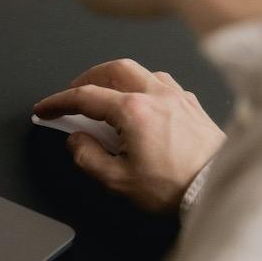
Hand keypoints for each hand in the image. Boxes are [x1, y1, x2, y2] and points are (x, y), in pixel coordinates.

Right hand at [34, 58, 225, 212]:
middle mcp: (156, 96)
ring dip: (116, 78)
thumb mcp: (117, 181)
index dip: (58, 102)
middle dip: (86, 78)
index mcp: (134, 111)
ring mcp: (178, 98)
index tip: (45, 109)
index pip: (85, 97)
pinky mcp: (193, 106)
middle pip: (113, 69)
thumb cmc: (176, 188)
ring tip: (105, 95)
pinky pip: (163, 83)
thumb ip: (87, 157)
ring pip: (140, 71)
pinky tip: (140, 102)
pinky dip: (143, 86)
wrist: (216, 191)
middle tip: (72, 95)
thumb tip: (76, 141)